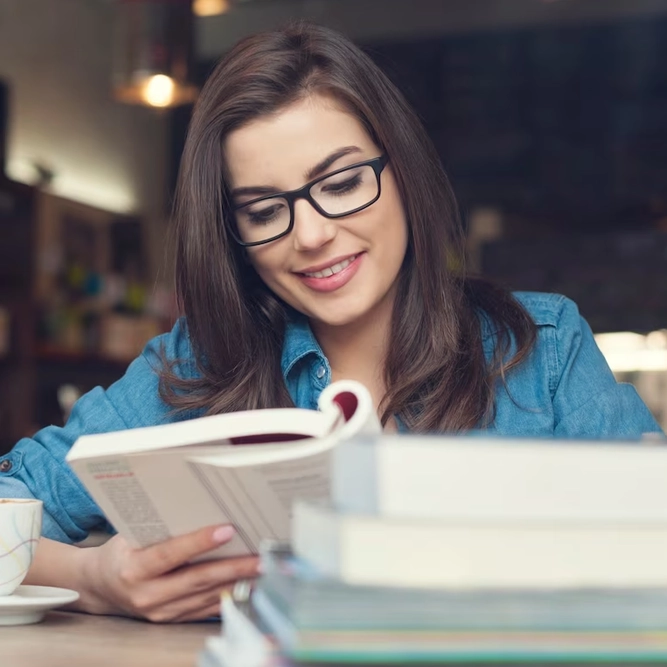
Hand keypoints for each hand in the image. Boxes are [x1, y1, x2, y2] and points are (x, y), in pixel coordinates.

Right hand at [80, 524, 258, 621]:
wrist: (99, 587)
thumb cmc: (121, 551)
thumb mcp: (132, 534)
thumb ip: (163, 527)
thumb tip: (205, 507)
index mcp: (133, 570)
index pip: (171, 554)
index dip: (200, 542)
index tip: (228, 529)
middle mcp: (147, 596)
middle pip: (197, 579)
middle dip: (234, 568)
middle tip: (261, 557)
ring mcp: (160, 612)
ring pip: (207, 596)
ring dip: (238, 583)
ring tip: (263, 569)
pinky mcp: (171, 620)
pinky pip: (206, 608)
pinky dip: (229, 595)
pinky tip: (249, 584)